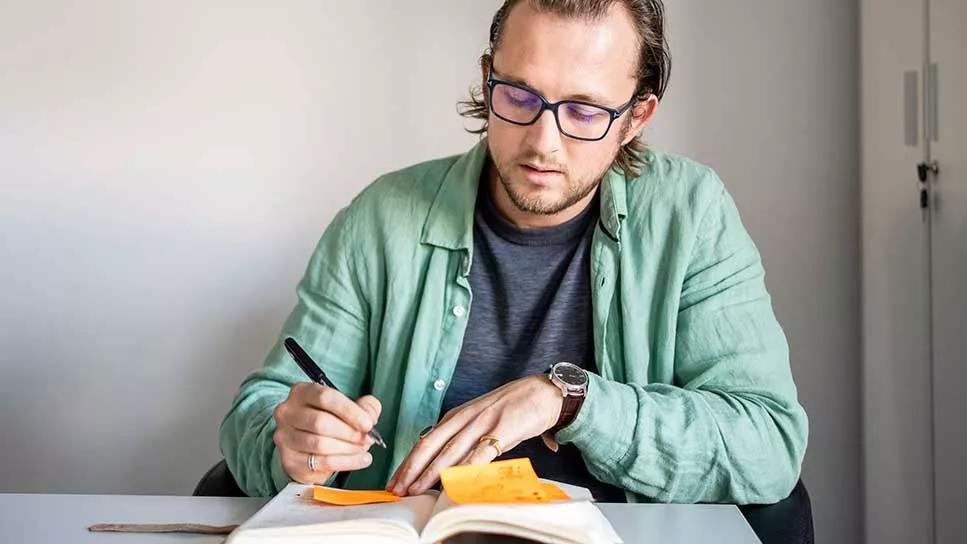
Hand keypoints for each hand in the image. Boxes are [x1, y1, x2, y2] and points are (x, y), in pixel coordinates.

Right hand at [273, 382, 380, 483]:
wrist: (309, 447)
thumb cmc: (330, 421)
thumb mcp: (349, 407)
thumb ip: (364, 406)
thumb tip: (370, 417)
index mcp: (302, 392)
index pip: (325, 397)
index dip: (350, 411)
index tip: (368, 424)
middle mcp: (287, 412)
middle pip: (320, 422)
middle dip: (350, 433)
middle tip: (367, 439)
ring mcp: (285, 437)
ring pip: (320, 444)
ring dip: (348, 449)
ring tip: (363, 449)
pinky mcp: (289, 460)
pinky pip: (321, 463)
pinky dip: (346, 462)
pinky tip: (361, 460)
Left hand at [385, 375, 562, 495]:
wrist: (544, 392)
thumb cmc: (513, 408)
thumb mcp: (481, 419)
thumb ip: (465, 438)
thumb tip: (449, 463)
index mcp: (457, 416)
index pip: (426, 440)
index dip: (408, 461)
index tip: (395, 479)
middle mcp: (465, 418)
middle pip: (430, 445)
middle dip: (410, 469)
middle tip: (396, 488)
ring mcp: (483, 423)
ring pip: (450, 452)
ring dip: (430, 473)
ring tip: (416, 489)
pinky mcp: (503, 430)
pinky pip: (481, 453)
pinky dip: (466, 469)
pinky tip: (454, 481)